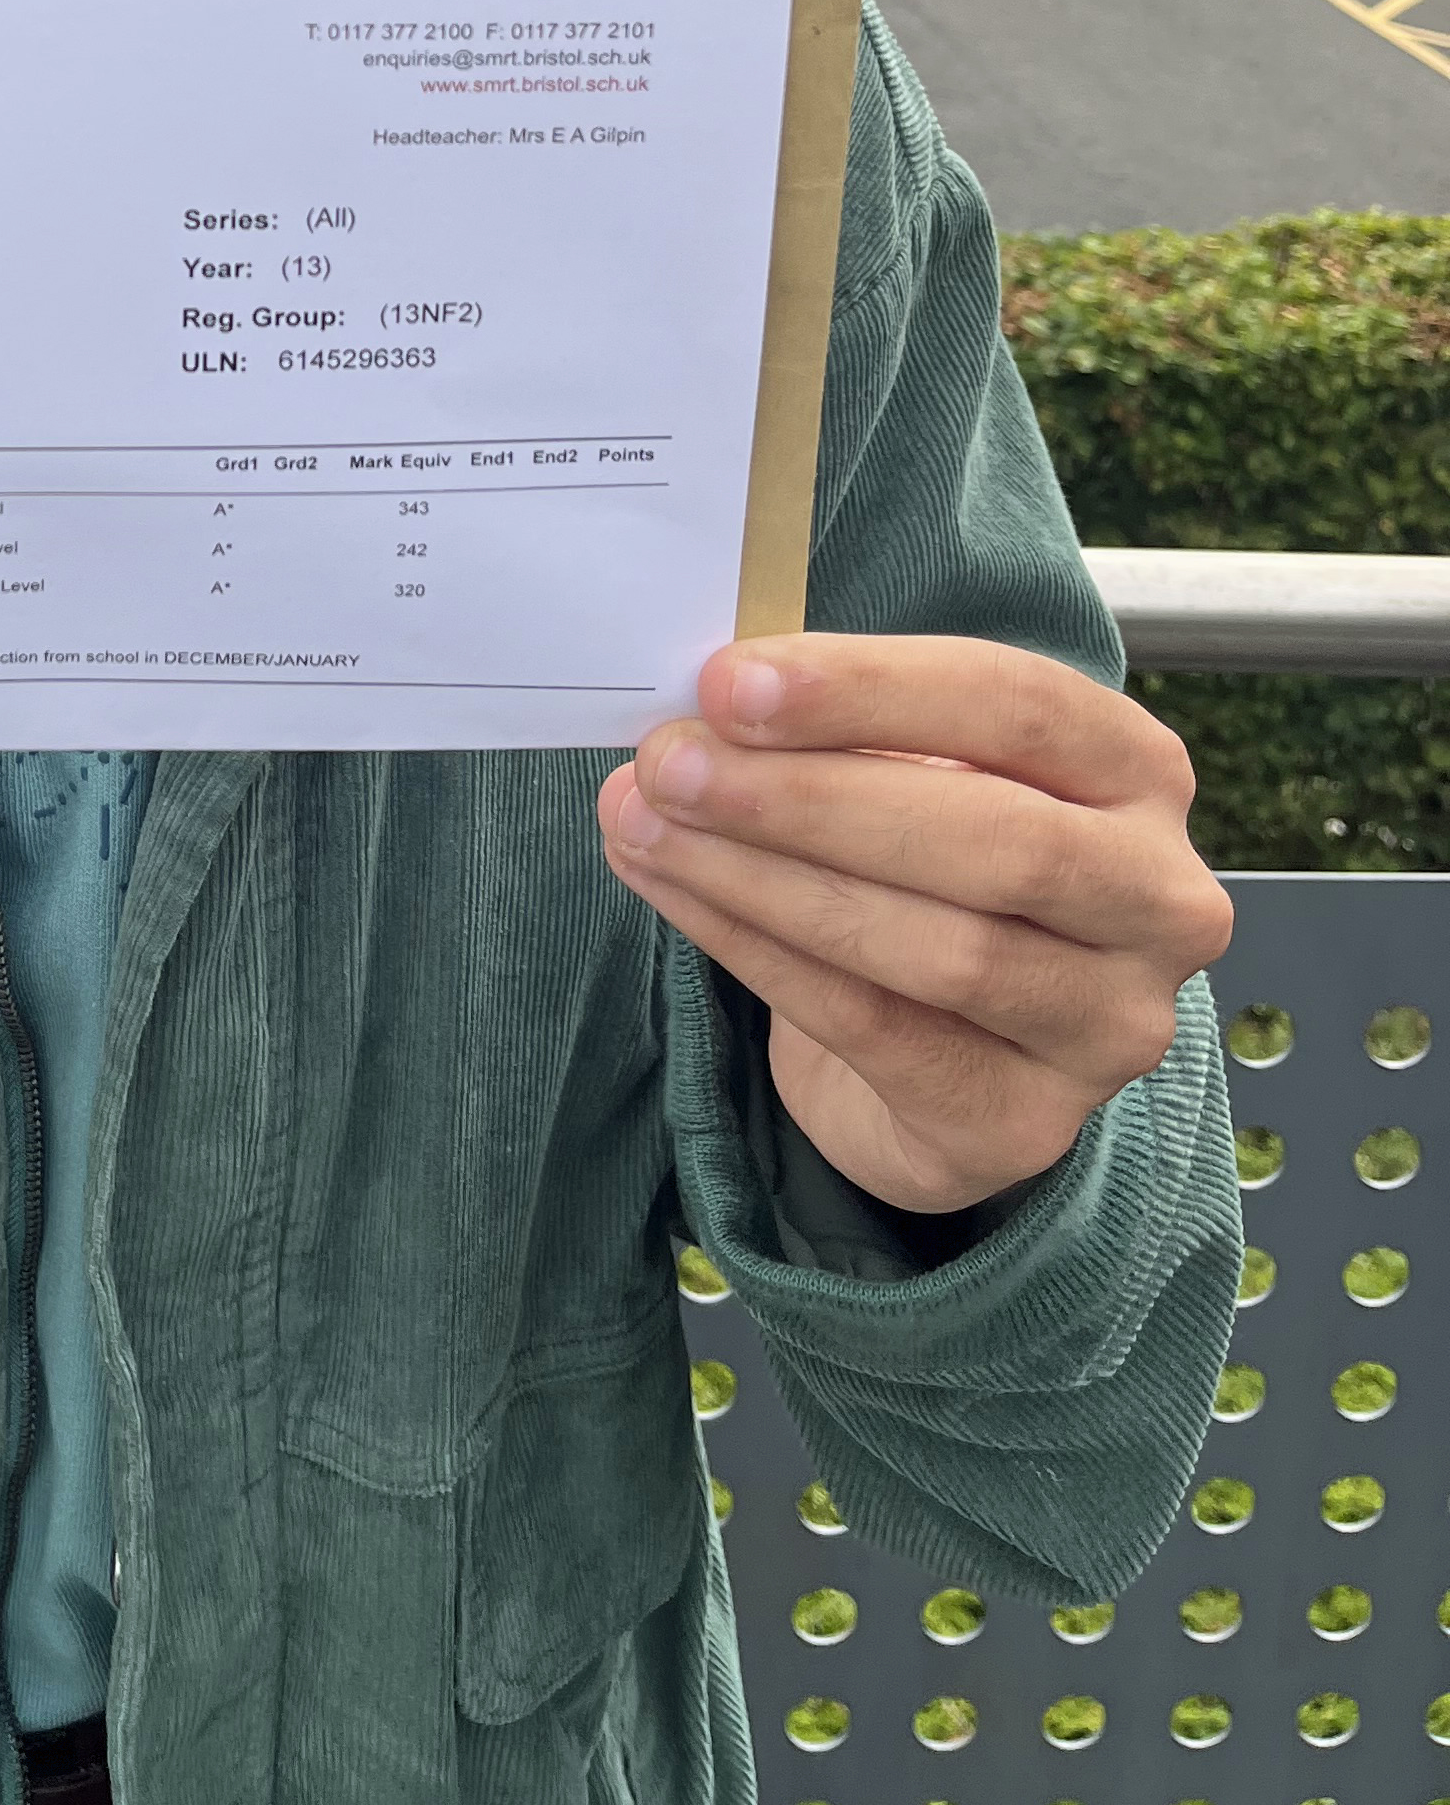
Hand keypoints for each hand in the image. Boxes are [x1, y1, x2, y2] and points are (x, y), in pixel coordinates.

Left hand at [596, 633, 1230, 1213]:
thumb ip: (843, 729)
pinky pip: (878, 1029)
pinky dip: (759, 953)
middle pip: (995, 838)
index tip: (732, 681)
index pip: (1020, 706)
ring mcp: (1110, 1024)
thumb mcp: (918, 770)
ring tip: (645, 824)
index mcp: (1138, 772)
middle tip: (669, 762)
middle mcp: (1159, 899)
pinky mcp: (1028, 1123)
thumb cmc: (930, 866)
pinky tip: (679, 896)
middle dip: (808, 796)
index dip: (869, 690)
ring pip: (940, 947)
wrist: (951, 1054)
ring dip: (765, 879)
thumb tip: (705, 703)